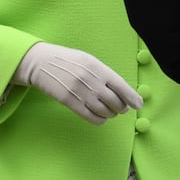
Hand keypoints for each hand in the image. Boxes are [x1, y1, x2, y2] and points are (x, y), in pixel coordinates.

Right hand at [13, 41, 142, 124]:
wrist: (40, 62)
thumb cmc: (66, 60)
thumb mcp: (87, 60)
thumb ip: (102, 73)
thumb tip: (121, 90)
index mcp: (96, 67)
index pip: (120, 85)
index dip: (132, 97)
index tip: (138, 104)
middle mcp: (89, 80)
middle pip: (114, 101)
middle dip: (121, 108)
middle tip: (122, 109)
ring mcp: (79, 92)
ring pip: (104, 111)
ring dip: (110, 114)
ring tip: (110, 112)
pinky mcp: (69, 102)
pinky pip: (90, 116)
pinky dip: (99, 120)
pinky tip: (100, 117)